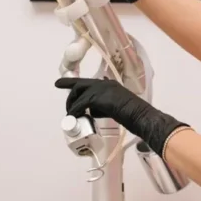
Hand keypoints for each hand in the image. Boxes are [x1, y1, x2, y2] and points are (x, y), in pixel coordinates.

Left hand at [54, 77, 186, 155]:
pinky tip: (74, 119)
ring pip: (78, 94)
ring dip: (72, 106)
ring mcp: (101, 89)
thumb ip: (103, 107)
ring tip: (71, 117)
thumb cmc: (133, 115)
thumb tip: (91, 112)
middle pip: (79, 85)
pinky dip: (75, 112)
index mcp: (109, 85)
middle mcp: (104, 83)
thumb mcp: (115, 108)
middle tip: (66, 106)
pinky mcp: (98, 98)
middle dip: (70, 95)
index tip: (59, 83)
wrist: (142, 116)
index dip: (71, 82)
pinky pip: (80, 104)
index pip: (87, 82)